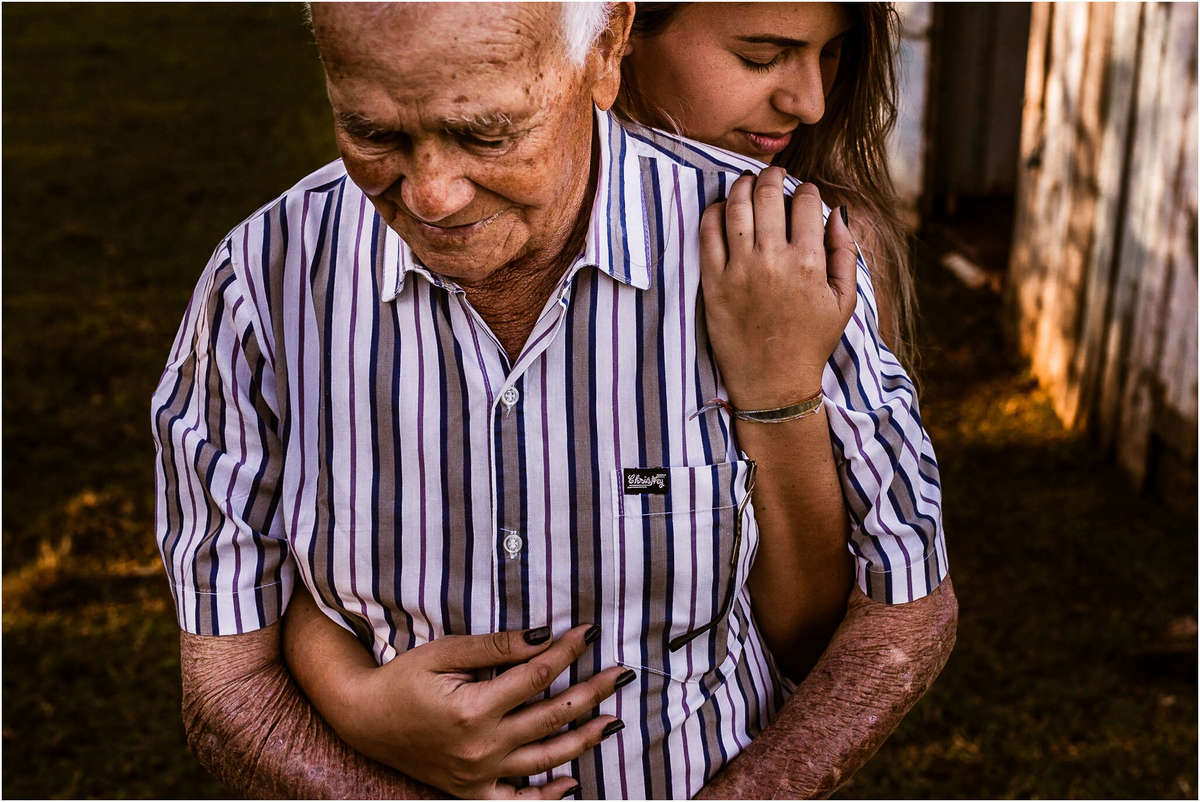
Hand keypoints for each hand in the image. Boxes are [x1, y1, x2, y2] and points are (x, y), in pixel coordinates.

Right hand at [337, 624, 628, 798]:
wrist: (364, 719)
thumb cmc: (403, 679)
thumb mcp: (446, 653)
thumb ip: (498, 648)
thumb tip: (545, 636)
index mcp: (474, 709)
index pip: (537, 676)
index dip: (567, 652)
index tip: (589, 633)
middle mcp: (481, 746)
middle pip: (551, 716)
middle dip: (591, 692)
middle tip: (621, 674)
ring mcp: (479, 774)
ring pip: (545, 758)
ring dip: (584, 740)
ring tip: (613, 721)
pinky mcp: (472, 790)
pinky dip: (547, 796)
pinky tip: (572, 781)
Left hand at [699, 167, 857, 408]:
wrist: (773, 382)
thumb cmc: (811, 341)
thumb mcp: (843, 301)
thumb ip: (845, 253)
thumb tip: (838, 212)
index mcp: (808, 262)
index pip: (806, 203)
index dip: (807, 191)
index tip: (805, 194)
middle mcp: (772, 260)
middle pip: (769, 195)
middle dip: (774, 177)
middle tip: (774, 177)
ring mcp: (739, 270)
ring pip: (736, 206)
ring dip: (743, 186)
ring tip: (748, 184)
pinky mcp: (713, 282)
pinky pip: (707, 233)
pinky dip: (713, 212)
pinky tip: (721, 208)